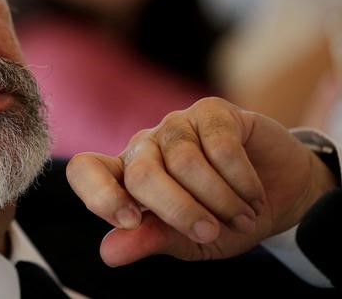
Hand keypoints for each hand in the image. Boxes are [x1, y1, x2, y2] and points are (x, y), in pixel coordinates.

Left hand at [66, 97, 336, 265]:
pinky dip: (241, 180)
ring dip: (221, 201)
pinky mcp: (211, 111)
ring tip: (243, 219)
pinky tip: (253, 195)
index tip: (133, 221)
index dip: (100, 194)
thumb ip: (148, 240)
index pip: (84, 170)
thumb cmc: (223, 221)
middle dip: (180, 211)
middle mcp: (144, 146)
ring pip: (184, 161)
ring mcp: (176, 125)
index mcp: (125, 179)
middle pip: (141, 173)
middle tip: (210, 232)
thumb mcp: (187, 242)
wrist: (281, 197)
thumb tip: (108, 253)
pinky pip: (219, 145)